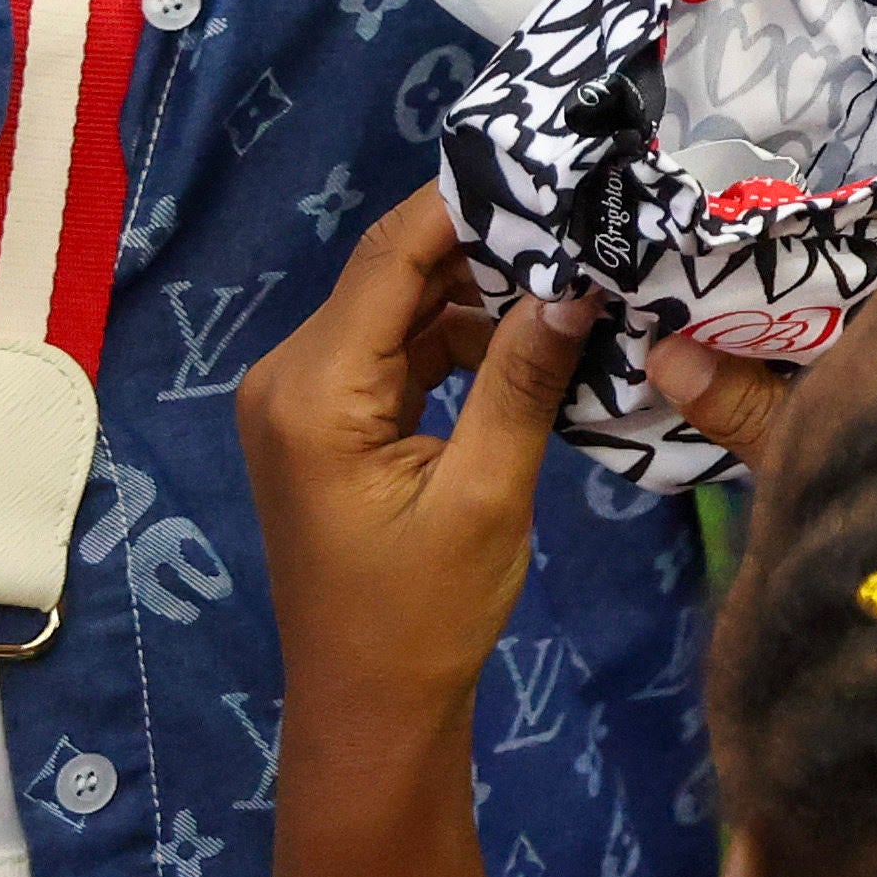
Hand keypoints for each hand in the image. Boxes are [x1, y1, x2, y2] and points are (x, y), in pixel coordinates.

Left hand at [238, 185, 590, 731]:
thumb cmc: (423, 612)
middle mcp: (288, 379)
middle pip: (392, 273)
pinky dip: (457, 336)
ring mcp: (300, 401)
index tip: (560, 168)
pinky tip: (529, 335)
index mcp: (313, 392)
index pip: (392, 255)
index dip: (471, 202)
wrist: (370, 708)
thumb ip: (522, 378)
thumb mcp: (488, 493)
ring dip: (479, 291)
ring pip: (399, 305)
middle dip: (488, 244)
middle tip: (588, 219)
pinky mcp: (325, 422)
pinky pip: (394, 348)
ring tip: (575, 274)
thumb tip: (577, 280)